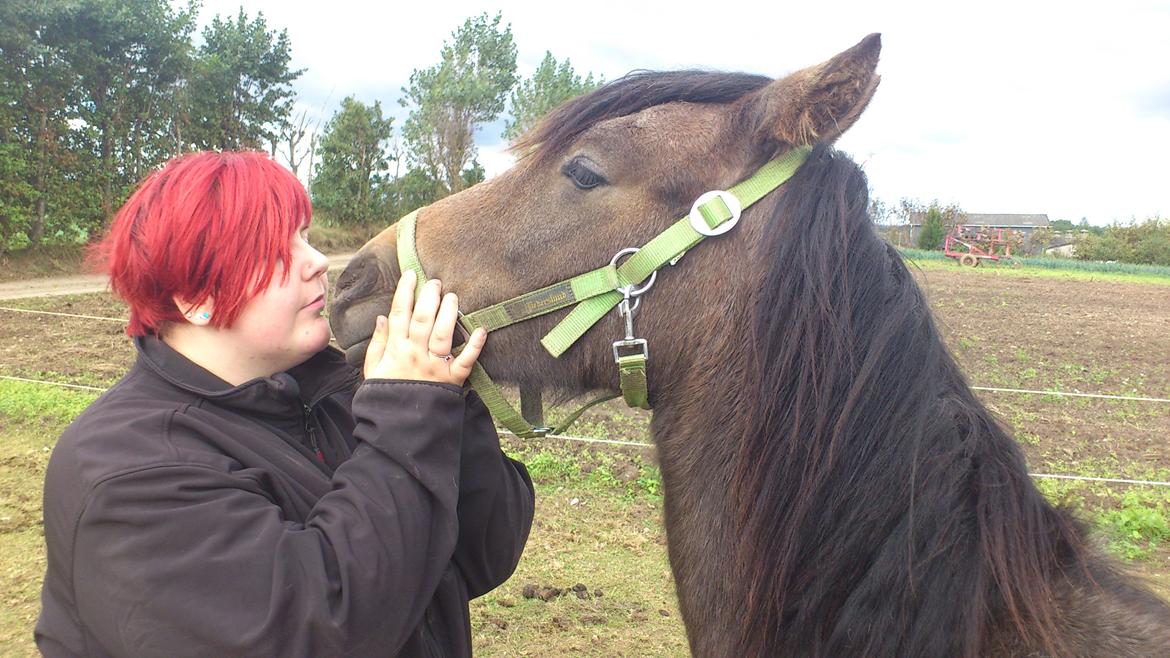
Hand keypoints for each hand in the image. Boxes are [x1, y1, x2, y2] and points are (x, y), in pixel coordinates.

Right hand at [363, 270, 485, 384]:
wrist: (399, 428)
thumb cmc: (386, 396)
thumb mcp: (372, 371)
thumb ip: (378, 343)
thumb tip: (382, 318)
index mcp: (395, 350)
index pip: (399, 314)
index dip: (404, 292)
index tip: (411, 275)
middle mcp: (415, 355)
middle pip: (422, 319)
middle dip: (429, 297)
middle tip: (435, 281)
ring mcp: (435, 367)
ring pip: (442, 334)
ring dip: (449, 313)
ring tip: (452, 296)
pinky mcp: (452, 380)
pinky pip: (465, 361)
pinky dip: (475, 346)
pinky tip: (481, 329)